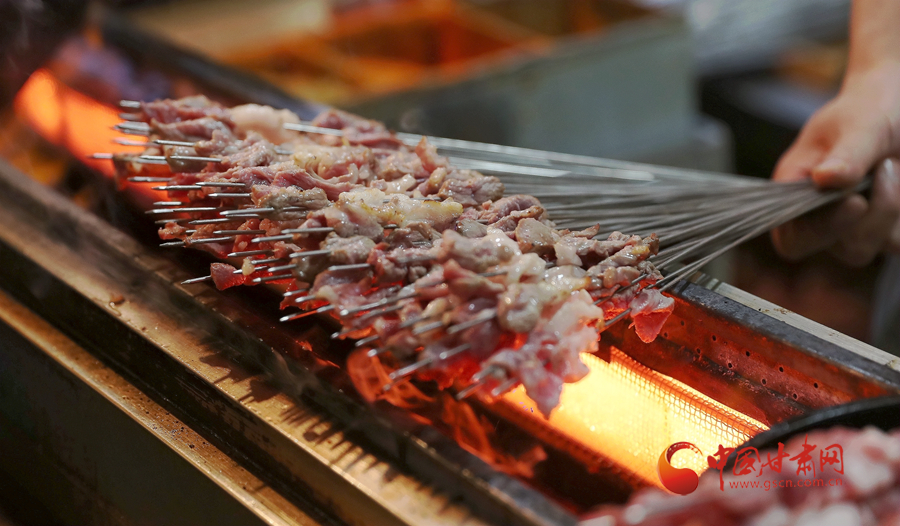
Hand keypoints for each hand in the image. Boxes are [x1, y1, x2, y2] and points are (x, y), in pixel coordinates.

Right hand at [771, 63, 899, 265]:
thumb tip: (824, 178)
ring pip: (878, 247)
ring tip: (893, 166)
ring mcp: (856, 226)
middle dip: (874, 215)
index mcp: (795, 192)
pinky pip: (898, 241)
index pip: (793, 239)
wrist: (898, 103)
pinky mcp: (886, 228)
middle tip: (886, 167)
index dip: (819, 232)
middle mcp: (822, 216)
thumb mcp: (860, 123)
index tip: (856, 202)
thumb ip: (846, 153)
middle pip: (845, 250)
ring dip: (893, 209)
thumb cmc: (869, 107)